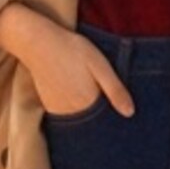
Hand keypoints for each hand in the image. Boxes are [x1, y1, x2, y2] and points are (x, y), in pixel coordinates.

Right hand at [0, 4, 133, 117]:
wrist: (39, 43)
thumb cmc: (72, 50)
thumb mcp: (100, 65)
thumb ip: (115, 90)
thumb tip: (130, 113)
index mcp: (88, 103)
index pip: (106, 122)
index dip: (115, 118)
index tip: (122, 113)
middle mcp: (72, 112)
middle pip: (93, 125)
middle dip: (102, 120)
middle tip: (106, 101)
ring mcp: (59, 111)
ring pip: (80, 122)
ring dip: (88, 116)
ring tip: (91, 98)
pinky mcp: (49, 106)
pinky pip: (67, 117)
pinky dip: (75, 113)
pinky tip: (78, 98)